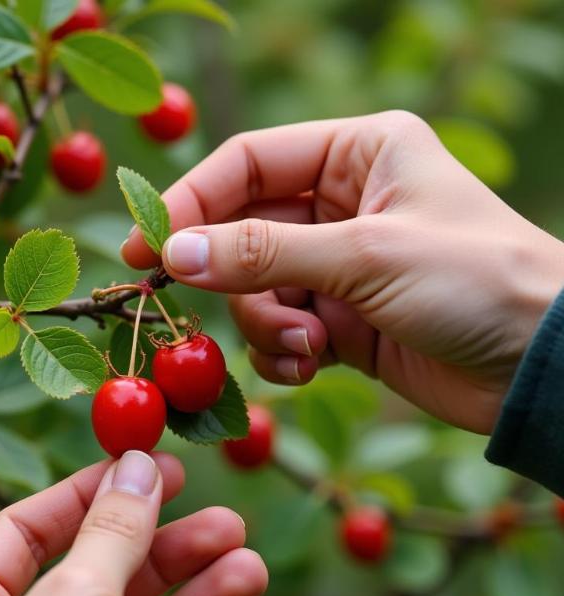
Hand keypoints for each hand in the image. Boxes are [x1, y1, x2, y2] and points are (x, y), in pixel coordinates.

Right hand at [122, 111, 563, 432]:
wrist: (540, 367)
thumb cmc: (475, 282)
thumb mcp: (365, 255)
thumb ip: (263, 254)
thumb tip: (174, 252)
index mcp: (357, 153)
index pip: (247, 164)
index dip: (191, 202)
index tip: (146, 247)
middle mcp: (341, 204)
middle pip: (242, 234)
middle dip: (234, 280)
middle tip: (202, 308)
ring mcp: (338, 266)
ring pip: (256, 291)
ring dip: (267, 324)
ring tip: (309, 345)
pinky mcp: (340, 322)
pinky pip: (280, 332)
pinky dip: (284, 354)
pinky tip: (315, 365)